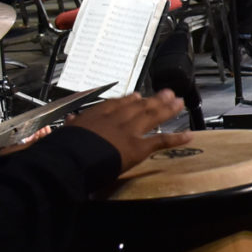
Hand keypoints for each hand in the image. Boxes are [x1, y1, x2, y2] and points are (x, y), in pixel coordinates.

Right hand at [68, 90, 186, 168]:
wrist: (69, 157)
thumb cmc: (63, 147)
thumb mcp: (65, 132)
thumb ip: (73, 125)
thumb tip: (72, 120)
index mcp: (96, 116)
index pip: (116, 104)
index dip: (128, 100)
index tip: (137, 95)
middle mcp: (115, 119)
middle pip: (138, 106)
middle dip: (153, 100)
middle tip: (166, 93)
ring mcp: (127, 131)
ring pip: (151, 116)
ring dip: (166, 109)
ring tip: (178, 103)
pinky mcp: (137, 147)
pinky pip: (160, 141)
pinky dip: (176, 138)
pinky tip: (188, 135)